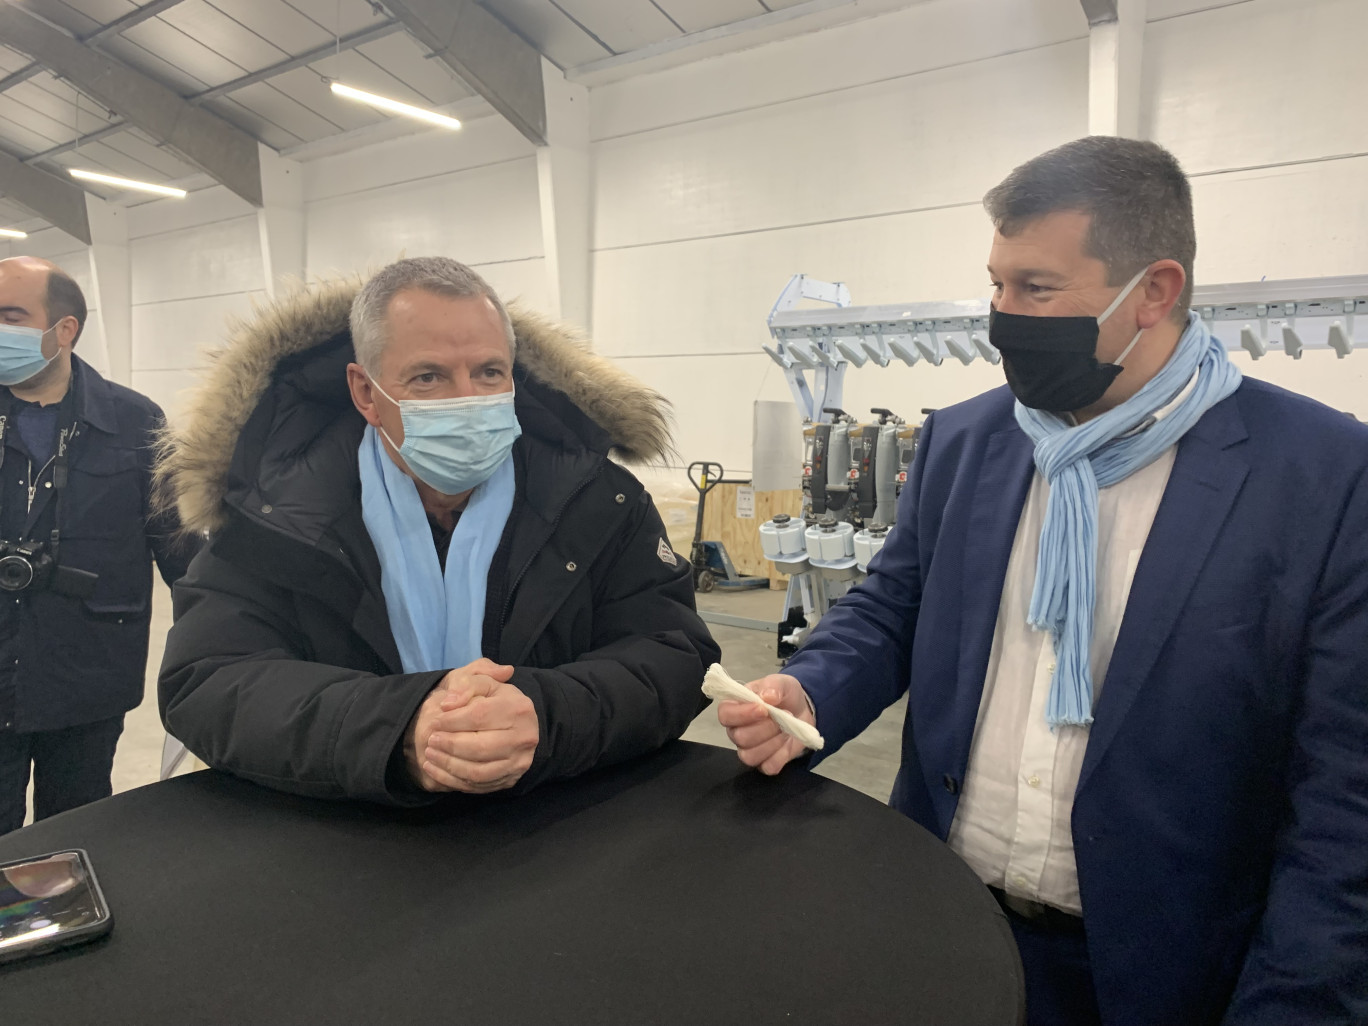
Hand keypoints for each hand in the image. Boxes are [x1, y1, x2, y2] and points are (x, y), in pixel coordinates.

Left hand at [406, 659, 538, 793]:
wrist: (515, 722)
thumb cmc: (493, 699)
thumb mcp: (482, 682)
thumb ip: (466, 685)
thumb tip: (448, 705)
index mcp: (518, 708)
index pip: (480, 716)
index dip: (452, 720)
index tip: (435, 721)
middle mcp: (524, 737)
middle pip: (480, 747)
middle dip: (449, 745)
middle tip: (431, 740)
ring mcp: (519, 761)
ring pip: (479, 771)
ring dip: (448, 765)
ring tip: (430, 755)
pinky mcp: (511, 779)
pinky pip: (478, 786)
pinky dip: (453, 780)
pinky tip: (436, 770)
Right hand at [717, 673, 814, 774]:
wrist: (802, 710)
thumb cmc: (784, 695)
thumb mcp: (781, 683)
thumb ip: (773, 686)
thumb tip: (768, 696)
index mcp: (734, 708)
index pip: (725, 715)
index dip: (742, 714)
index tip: (764, 709)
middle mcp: (736, 731)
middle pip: (739, 738)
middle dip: (765, 728)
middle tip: (784, 716)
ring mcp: (749, 749)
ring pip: (750, 756)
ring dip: (773, 742)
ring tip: (787, 729)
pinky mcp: (764, 763)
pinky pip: (767, 767)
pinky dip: (781, 756)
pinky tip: (787, 743)